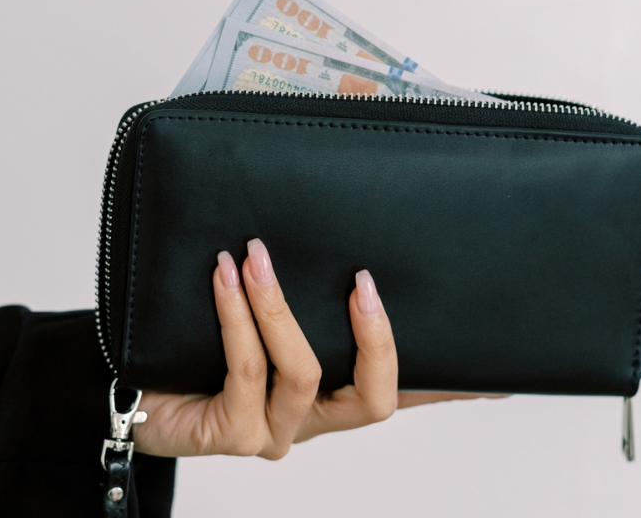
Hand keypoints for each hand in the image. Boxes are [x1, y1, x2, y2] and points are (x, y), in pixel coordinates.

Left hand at [134, 238, 505, 458]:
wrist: (144, 387)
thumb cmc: (207, 341)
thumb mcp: (270, 304)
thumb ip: (309, 272)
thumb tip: (338, 206)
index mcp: (336, 393)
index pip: (405, 390)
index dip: (451, 388)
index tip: (496, 379)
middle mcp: (316, 418)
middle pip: (376, 400)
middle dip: (376, 337)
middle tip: (363, 282)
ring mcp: (277, 430)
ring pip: (306, 374)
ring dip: (282, 306)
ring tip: (257, 255)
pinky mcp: (233, 434)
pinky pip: (246, 371)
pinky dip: (237, 317)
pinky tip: (223, 275)